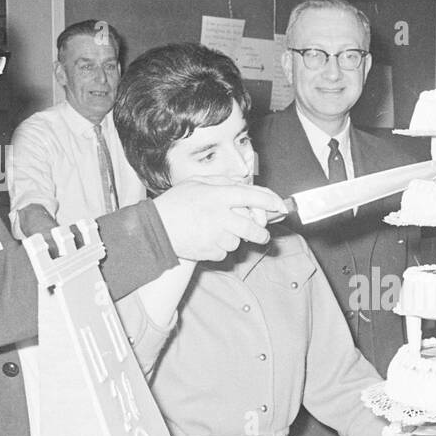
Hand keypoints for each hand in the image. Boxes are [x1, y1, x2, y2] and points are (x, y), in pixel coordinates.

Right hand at [153, 183, 285, 261]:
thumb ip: (223, 183)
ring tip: (216, 231)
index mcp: (218, 196)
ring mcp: (216, 236)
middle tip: (262, 234)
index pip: (253, 197)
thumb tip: (246, 186)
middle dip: (261, 233)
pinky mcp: (210, 252)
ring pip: (239, 241)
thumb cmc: (176, 203)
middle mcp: (220, 216)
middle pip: (253, 228)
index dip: (271, 201)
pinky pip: (225, 253)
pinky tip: (207, 240)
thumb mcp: (198, 183)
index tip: (280, 207)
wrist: (155, 229)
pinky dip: (220, 248)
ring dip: (234, 238)